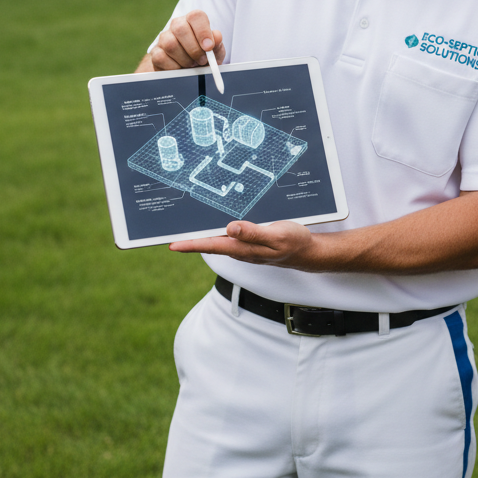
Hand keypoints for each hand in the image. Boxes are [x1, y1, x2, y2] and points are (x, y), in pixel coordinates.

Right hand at [149, 9, 224, 69]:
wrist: (189, 71)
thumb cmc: (204, 57)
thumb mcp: (215, 52)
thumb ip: (217, 44)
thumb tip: (216, 36)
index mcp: (193, 21)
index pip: (196, 16)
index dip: (203, 31)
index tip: (209, 47)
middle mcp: (177, 25)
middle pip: (180, 29)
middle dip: (194, 49)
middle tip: (202, 61)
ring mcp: (164, 38)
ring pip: (170, 44)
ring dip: (184, 59)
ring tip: (192, 65)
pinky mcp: (155, 52)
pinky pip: (160, 57)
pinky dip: (173, 67)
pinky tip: (180, 69)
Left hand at [170, 219, 314, 268]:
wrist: (308, 252)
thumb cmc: (293, 243)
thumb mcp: (276, 235)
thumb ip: (254, 233)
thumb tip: (230, 228)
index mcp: (243, 248)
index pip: (211, 245)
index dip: (191, 245)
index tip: (172, 244)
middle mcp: (240, 249)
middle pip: (209, 244)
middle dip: (190, 239)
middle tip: (169, 231)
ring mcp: (244, 248)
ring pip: (217, 240)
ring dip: (201, 235)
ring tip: (184, 227)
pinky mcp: (249, 243)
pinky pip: (228, 238)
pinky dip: (216, 231)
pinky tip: (213, 224)